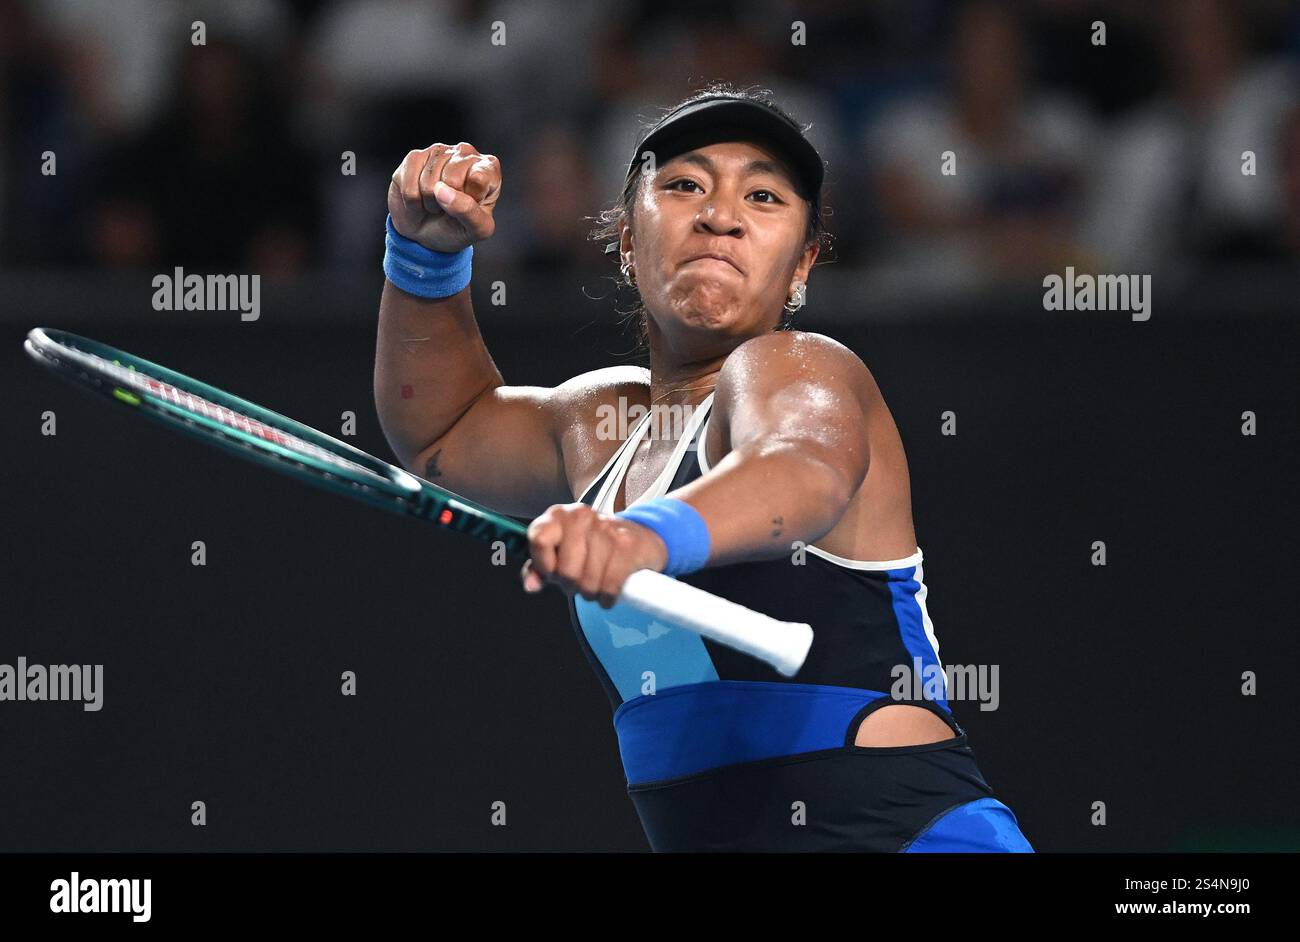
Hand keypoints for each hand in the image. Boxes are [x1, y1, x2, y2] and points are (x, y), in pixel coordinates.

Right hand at [388, 142, 500, 252]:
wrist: (428, 233)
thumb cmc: (458, 227)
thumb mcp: (477, 229)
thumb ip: (468, 211)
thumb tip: (442, 190)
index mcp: (488, 168)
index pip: (478, 178)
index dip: (469, 199)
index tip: (470, 206)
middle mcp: (465, 153)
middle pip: (452, 178)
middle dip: (447, 202)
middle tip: (449, 207)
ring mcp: (438, 152)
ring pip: (429, 182)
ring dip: (430, 203)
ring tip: (436, 203)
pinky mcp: (414, 157)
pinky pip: (409, 184)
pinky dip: (412, 201)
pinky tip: (420, 198)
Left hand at [521, 503, 668, 607]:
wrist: (640, 537)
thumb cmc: (594, 547)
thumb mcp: (563, 551)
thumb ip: (540, 568)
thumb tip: (531, 585)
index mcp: (559, 515)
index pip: (539, 539)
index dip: (544, 565)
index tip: (552, 572)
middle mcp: (581, 516)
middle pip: (565, 571)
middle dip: (571, 585)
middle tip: (580, 580)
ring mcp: (606, 529)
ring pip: (587, 582)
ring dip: (591, 592)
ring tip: (596, 583)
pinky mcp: (627, 546)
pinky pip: (609, 586)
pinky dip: (607, 597)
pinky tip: (608, 593)